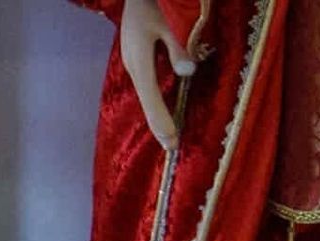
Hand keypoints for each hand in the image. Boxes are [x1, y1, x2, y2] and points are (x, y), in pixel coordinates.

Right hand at [119, 0, 195, 149]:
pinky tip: (161, 108)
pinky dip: (154, 102)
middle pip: (146, 102)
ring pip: (146, 95)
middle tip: (172, 146)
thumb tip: (187, 72)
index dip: (162, 121)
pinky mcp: (137, 58)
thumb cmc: (154, 3)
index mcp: (139, 61)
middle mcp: (133, 66)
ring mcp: (133, 62)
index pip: (151, 98)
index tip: (172, 141)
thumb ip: (178, 46)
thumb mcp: (170, 22)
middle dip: (158, 125)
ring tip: (168, 134)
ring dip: (157, 115)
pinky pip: (146, 86)